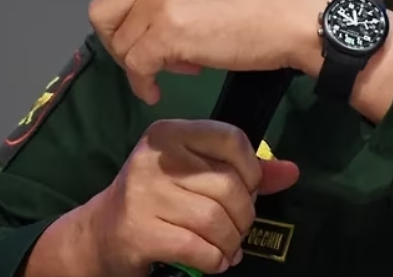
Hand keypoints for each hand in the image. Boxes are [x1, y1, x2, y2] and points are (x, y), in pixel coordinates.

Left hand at [16, 0, 337, 103]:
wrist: (289, 16)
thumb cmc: (255, 2)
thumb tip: (137, 26)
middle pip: (102, 12)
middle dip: (120, 39)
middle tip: (156, 53)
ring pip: (119, 45)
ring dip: (142, 63)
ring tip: (180, 62)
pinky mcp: (167, 32)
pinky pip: (137, 68)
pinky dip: (146, 84)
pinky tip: (164, 86)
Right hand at [83, 119, 298, 276]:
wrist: (100, 233)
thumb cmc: (157, 198)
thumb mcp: (194, 173)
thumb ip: (242, 170)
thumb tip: (292, 171)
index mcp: (170, 132)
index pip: (231, 138)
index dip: (252, 169)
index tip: (249, 189)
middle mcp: (156, 157)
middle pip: (228, 185)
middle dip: (244, 215)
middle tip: (238, 228)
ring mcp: (144, 194)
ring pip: (215, 220)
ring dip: (230, 242)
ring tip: (227, 247)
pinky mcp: (139, 231)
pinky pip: (198, 247)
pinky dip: (214, 260)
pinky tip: (215, 261)